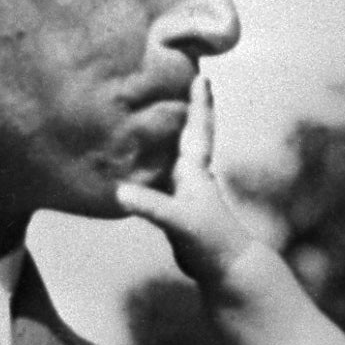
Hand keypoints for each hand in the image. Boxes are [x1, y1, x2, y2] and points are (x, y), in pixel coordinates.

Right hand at [116, 77, 262, 286]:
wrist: (226, 269)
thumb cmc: (210, 241)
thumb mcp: (179, 221)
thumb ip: (152, 206)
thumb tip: (119, 192)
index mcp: (195, 171)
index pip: (197, 128)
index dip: (199, 103)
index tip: (201, 75)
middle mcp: (191, 176)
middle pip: (185, 135)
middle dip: (181, 110)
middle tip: (172, 84)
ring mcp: (183, 192)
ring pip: (171, 156)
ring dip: (163, 137)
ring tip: (146, 117)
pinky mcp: (174, 209)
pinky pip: (159, 178)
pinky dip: (148, 166)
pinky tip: (134, 166)